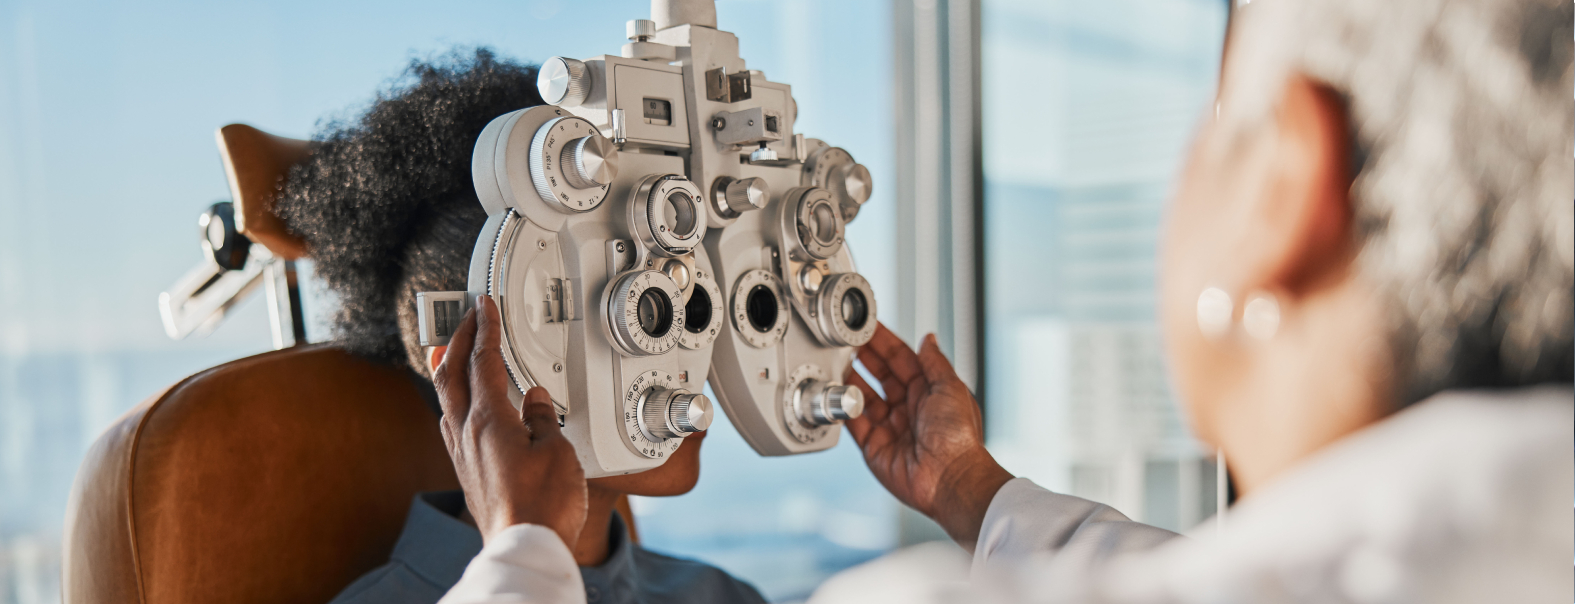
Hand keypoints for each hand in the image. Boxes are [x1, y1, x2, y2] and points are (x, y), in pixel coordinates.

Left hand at [434, 294, 587, 546]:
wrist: (524, 547)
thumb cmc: (543, 506)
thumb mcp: (557, 451)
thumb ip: (542, 418)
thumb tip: (534, 400)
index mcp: (489, 421)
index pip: (483, 361)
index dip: (485, 328)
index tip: (484, 305)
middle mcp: (467, 435)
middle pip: (451, 374)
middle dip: (457, 339)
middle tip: (463, 317)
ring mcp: (462, 455)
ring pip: (445, 399)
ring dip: (448, 368)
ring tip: (451, 352)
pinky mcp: (466, 473)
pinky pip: (451, 423)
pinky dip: (454, 400)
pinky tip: (462, 406)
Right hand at [843, 323, 1012, 548]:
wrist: (951, 479)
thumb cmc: (959, 437)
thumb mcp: (951, 388)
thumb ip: (934, 362)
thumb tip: (928, 338)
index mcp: (929, 392)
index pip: (901, 360)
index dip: (884, 342)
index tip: (868, 327)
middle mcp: (909, 408)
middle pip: (880, 375)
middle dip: (863, 357)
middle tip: (845, 341)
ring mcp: (891, 428)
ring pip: (864, 397)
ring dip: (850, 380)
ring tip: (836, 362)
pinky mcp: (875, 448)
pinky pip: (854, 424)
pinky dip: (844, 410)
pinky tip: (836, 394)